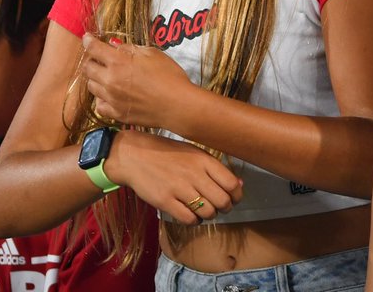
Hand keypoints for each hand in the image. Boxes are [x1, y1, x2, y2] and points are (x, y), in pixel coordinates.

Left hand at [82, 33, 194, 129]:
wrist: (178, 105)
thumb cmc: (169, 75)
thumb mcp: (152, 54)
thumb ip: (130, 49)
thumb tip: (114, 46)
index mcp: (118, 62)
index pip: (94, 48)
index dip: (88, 41)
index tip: (87, 38)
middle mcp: (110, 80)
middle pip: (87, 68)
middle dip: (91, 60)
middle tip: (99, 58)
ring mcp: (111, 99)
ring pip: (91, 86)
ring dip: (96, 79)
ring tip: (106, 76)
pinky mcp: (116, 114)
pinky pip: (99, 105)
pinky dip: (101, 98)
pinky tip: (110, 95)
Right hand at [106, 129, 242, 224]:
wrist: (132, 155)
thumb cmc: (165, 153)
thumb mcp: (193, 153)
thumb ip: (215, 169)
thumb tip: (239, 185)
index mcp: (203, 159)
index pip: (232, 184)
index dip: (237, 196)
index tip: (233, 198)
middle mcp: (194, 174)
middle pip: (223, 201)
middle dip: (224, 208)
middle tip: (217, 206)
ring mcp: (179, 188)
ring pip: (208, 212)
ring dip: (208, 215)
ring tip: (201, 209)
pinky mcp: (165, 201)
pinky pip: (189, 219)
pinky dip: (193, 220)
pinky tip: (189, 213)